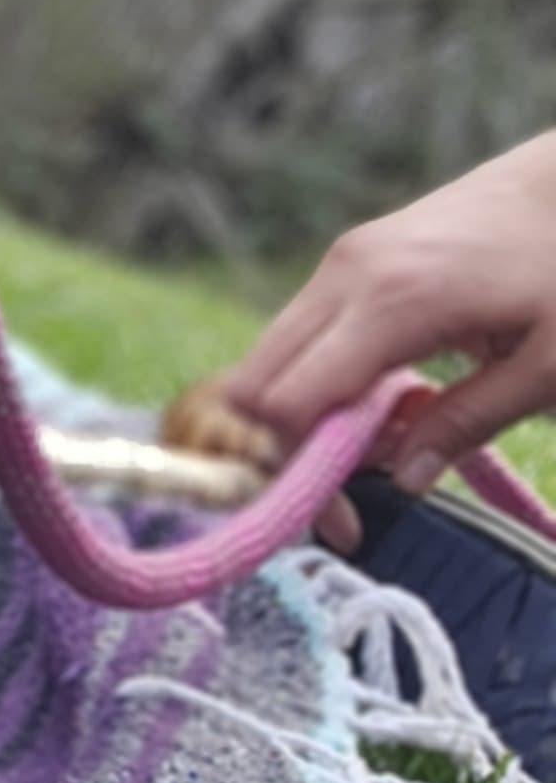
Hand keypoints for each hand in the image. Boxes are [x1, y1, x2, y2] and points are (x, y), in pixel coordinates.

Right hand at [217, 131, 555, 547]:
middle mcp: (345, 275)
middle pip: (257, 379)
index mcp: (391, 301)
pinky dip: (318, 382)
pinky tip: (380, 405)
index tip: (346, 522)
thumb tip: (404, 481)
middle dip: (282, 451)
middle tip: (344, 503)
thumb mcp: (548, 365)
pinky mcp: (349, 260)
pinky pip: (303, 335)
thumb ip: (469, 423)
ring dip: (301, 416)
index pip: (290, 401)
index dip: (299, 472)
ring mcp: (341, 262)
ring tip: (372, 452)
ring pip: (272, 358)